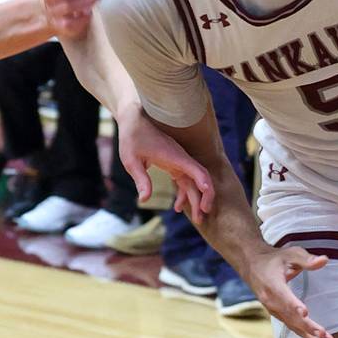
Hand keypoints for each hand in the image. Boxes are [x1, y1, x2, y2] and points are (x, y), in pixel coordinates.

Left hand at [114, 102, 215, 220]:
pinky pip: (184, 180)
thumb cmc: (132, 137)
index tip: (207, 199)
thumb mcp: (131, 159)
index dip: (204, 184)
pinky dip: (184, 193)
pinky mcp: (174, 163)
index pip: (196, 170)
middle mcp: (181, 159)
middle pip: (199, 179)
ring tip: (196, 219)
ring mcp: (179, 161)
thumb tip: (144, 199)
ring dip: (195, 199)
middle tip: (201, 218)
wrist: (135, 118)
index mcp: (174, 156)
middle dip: (203, 199)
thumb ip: (141, 179)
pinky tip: (177, 207)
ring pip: (193, 182)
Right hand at [245, 241, 334, 337]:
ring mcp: (275, 311)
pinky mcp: (279, 315)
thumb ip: (307, 259)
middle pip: (291, 318)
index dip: (294, 306)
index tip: (305, 314)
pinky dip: (308, 336)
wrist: (252, 266)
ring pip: (294, 327)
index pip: (284, 297)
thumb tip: (324, 260)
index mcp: (272, 285)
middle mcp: (272, 302)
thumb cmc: (274, 259)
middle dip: (309, 329)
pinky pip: (294, 328)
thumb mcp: (290, 254)